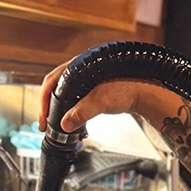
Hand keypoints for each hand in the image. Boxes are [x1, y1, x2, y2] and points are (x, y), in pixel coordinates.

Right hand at [38, 64, 172, 132]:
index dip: (43, 99)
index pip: (52, 80)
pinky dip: (71, 109)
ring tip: (56, 124)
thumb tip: (65, 124)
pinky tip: (72, 121)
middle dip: (48, 106)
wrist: (147, 92)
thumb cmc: (128, 89)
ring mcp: (89, 78)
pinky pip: (77, 97)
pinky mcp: (97, 87)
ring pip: (66, 93)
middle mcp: (82, 69)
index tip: (43, 117)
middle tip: (45, 123)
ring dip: (59, 108)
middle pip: (56, 87)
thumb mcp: (100, 102)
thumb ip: (81, 113)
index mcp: (79, 66)